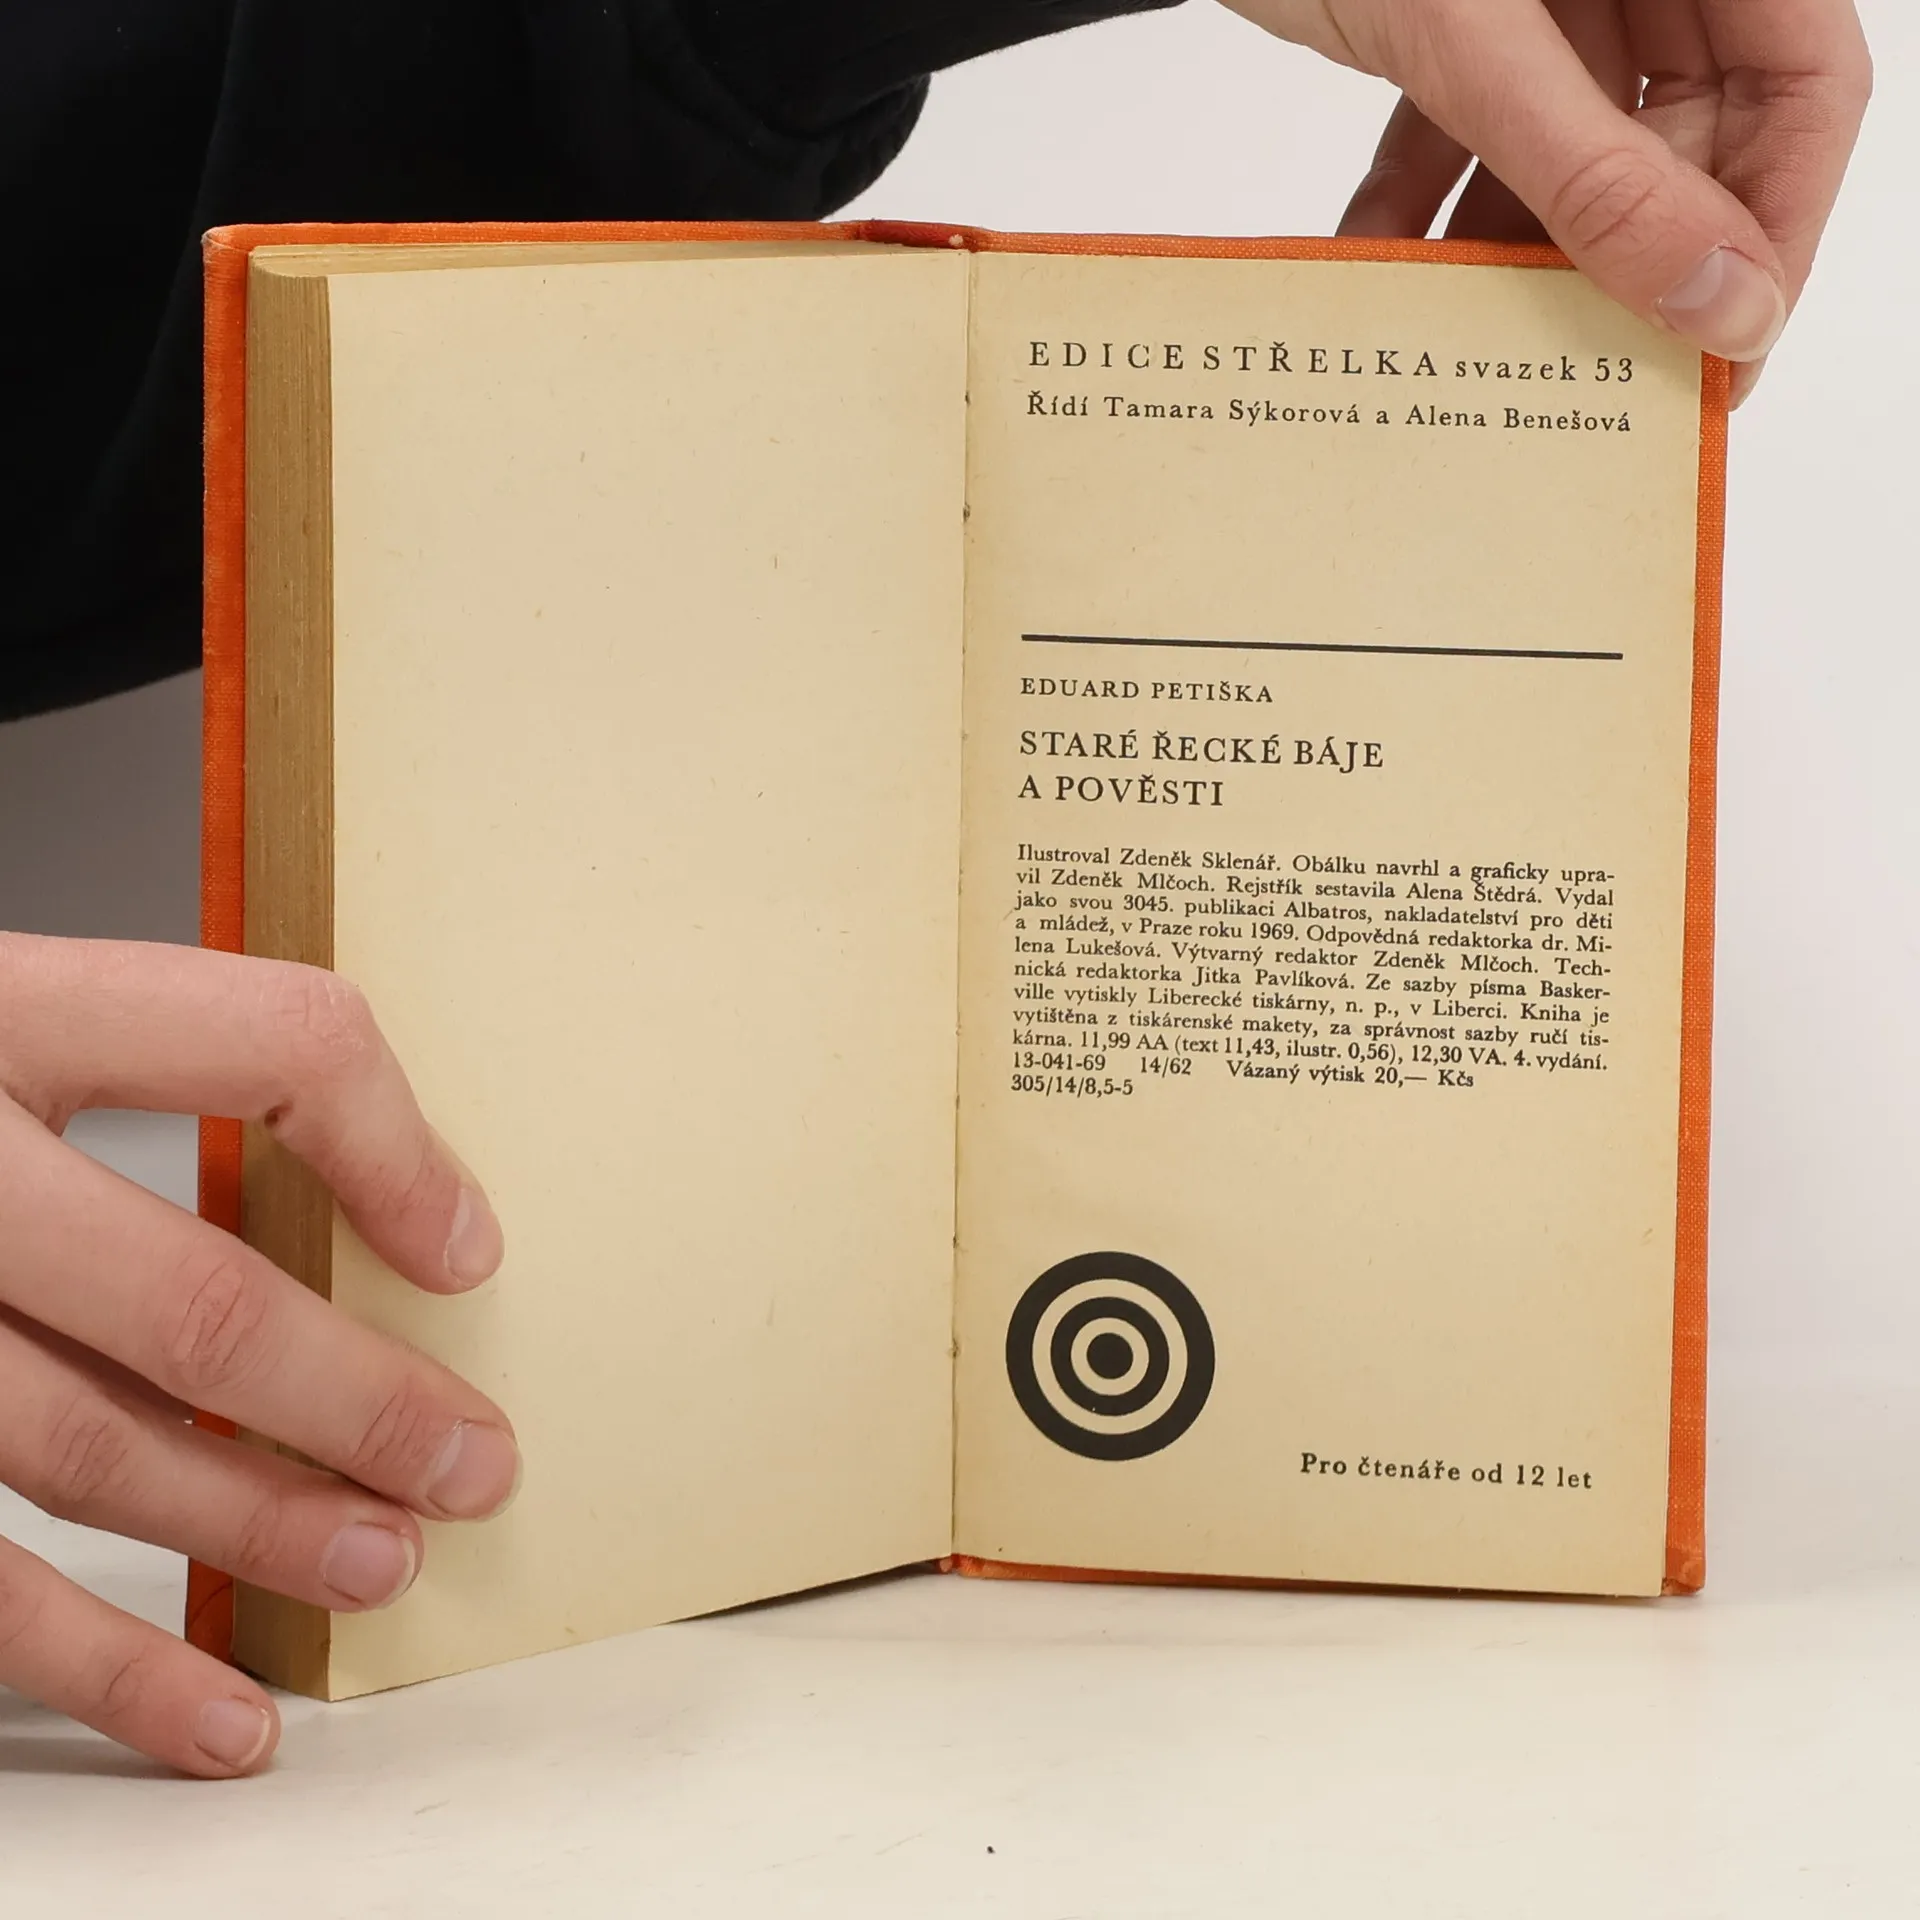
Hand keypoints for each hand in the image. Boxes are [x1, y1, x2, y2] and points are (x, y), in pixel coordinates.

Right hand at [0, 934, 517, 1776]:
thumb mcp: (11, 1019)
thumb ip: (150, 1074)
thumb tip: (393, 1205)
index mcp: (9, 1010)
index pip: (269, 1040)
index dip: (394, 1145)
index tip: (469, 1252)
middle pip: (189, 1301)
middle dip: (357, 1403)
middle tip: (472, 1465)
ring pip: (87, 1453)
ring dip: (259, 1529)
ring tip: (383, 1564)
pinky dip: (112, 1668)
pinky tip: (224, 1716)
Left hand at [1222, 0, 1871, 402]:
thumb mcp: (1479, 42)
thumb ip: (1597, 174)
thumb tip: (1717, 300)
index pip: (1805, 87)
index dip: (1776, 226)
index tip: (1719, 353)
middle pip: (1691, 140)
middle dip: (1632, 264)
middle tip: (1584, 381)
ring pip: (1574, 158)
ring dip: (1516, 255)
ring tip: (1474, 345)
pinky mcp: (1457, 22)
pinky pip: (1467, 136)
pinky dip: (1421, 208)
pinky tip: (1372, 267)